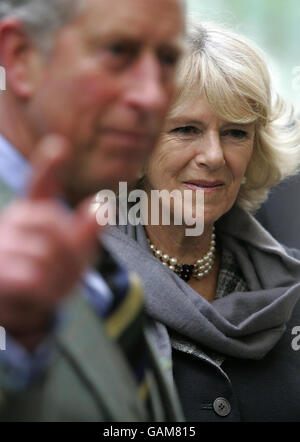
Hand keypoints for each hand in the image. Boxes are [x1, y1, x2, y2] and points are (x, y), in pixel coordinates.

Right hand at [0, 135, 99, 349]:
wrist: (19, 309)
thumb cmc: (48, 274)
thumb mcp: (73, 256)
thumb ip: (85, 231)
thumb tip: (103, 204)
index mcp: (34, 213)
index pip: (40, 186)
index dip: (49, 167)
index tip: (60, 147)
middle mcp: (14, 222)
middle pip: (58, 229)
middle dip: (71, 257)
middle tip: (64, 274)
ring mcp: (2, 244)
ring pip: (48, 256)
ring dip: (58, 280)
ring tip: (49, 286)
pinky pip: (34, 278)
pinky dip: (44, 293)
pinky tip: (36, 295)